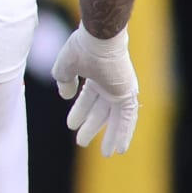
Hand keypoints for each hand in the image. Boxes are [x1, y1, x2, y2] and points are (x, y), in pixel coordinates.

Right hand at [50, 25, 138, 156]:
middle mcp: (109, 84)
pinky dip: (124, 133)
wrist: (98, 38)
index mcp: (96, 76)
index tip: (71, 125)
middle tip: (82, 142)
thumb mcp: (65, 67)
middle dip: (92, 126)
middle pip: (101, 111)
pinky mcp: (127, 94)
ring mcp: (120, 90)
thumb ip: (64, 81)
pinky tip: (120, 149)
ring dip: (111, 136)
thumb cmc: (81, 48)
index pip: (88, 99)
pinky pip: (127, 119)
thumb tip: (65, 95)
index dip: (79, 112)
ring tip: (106, 154)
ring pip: (116, 118)